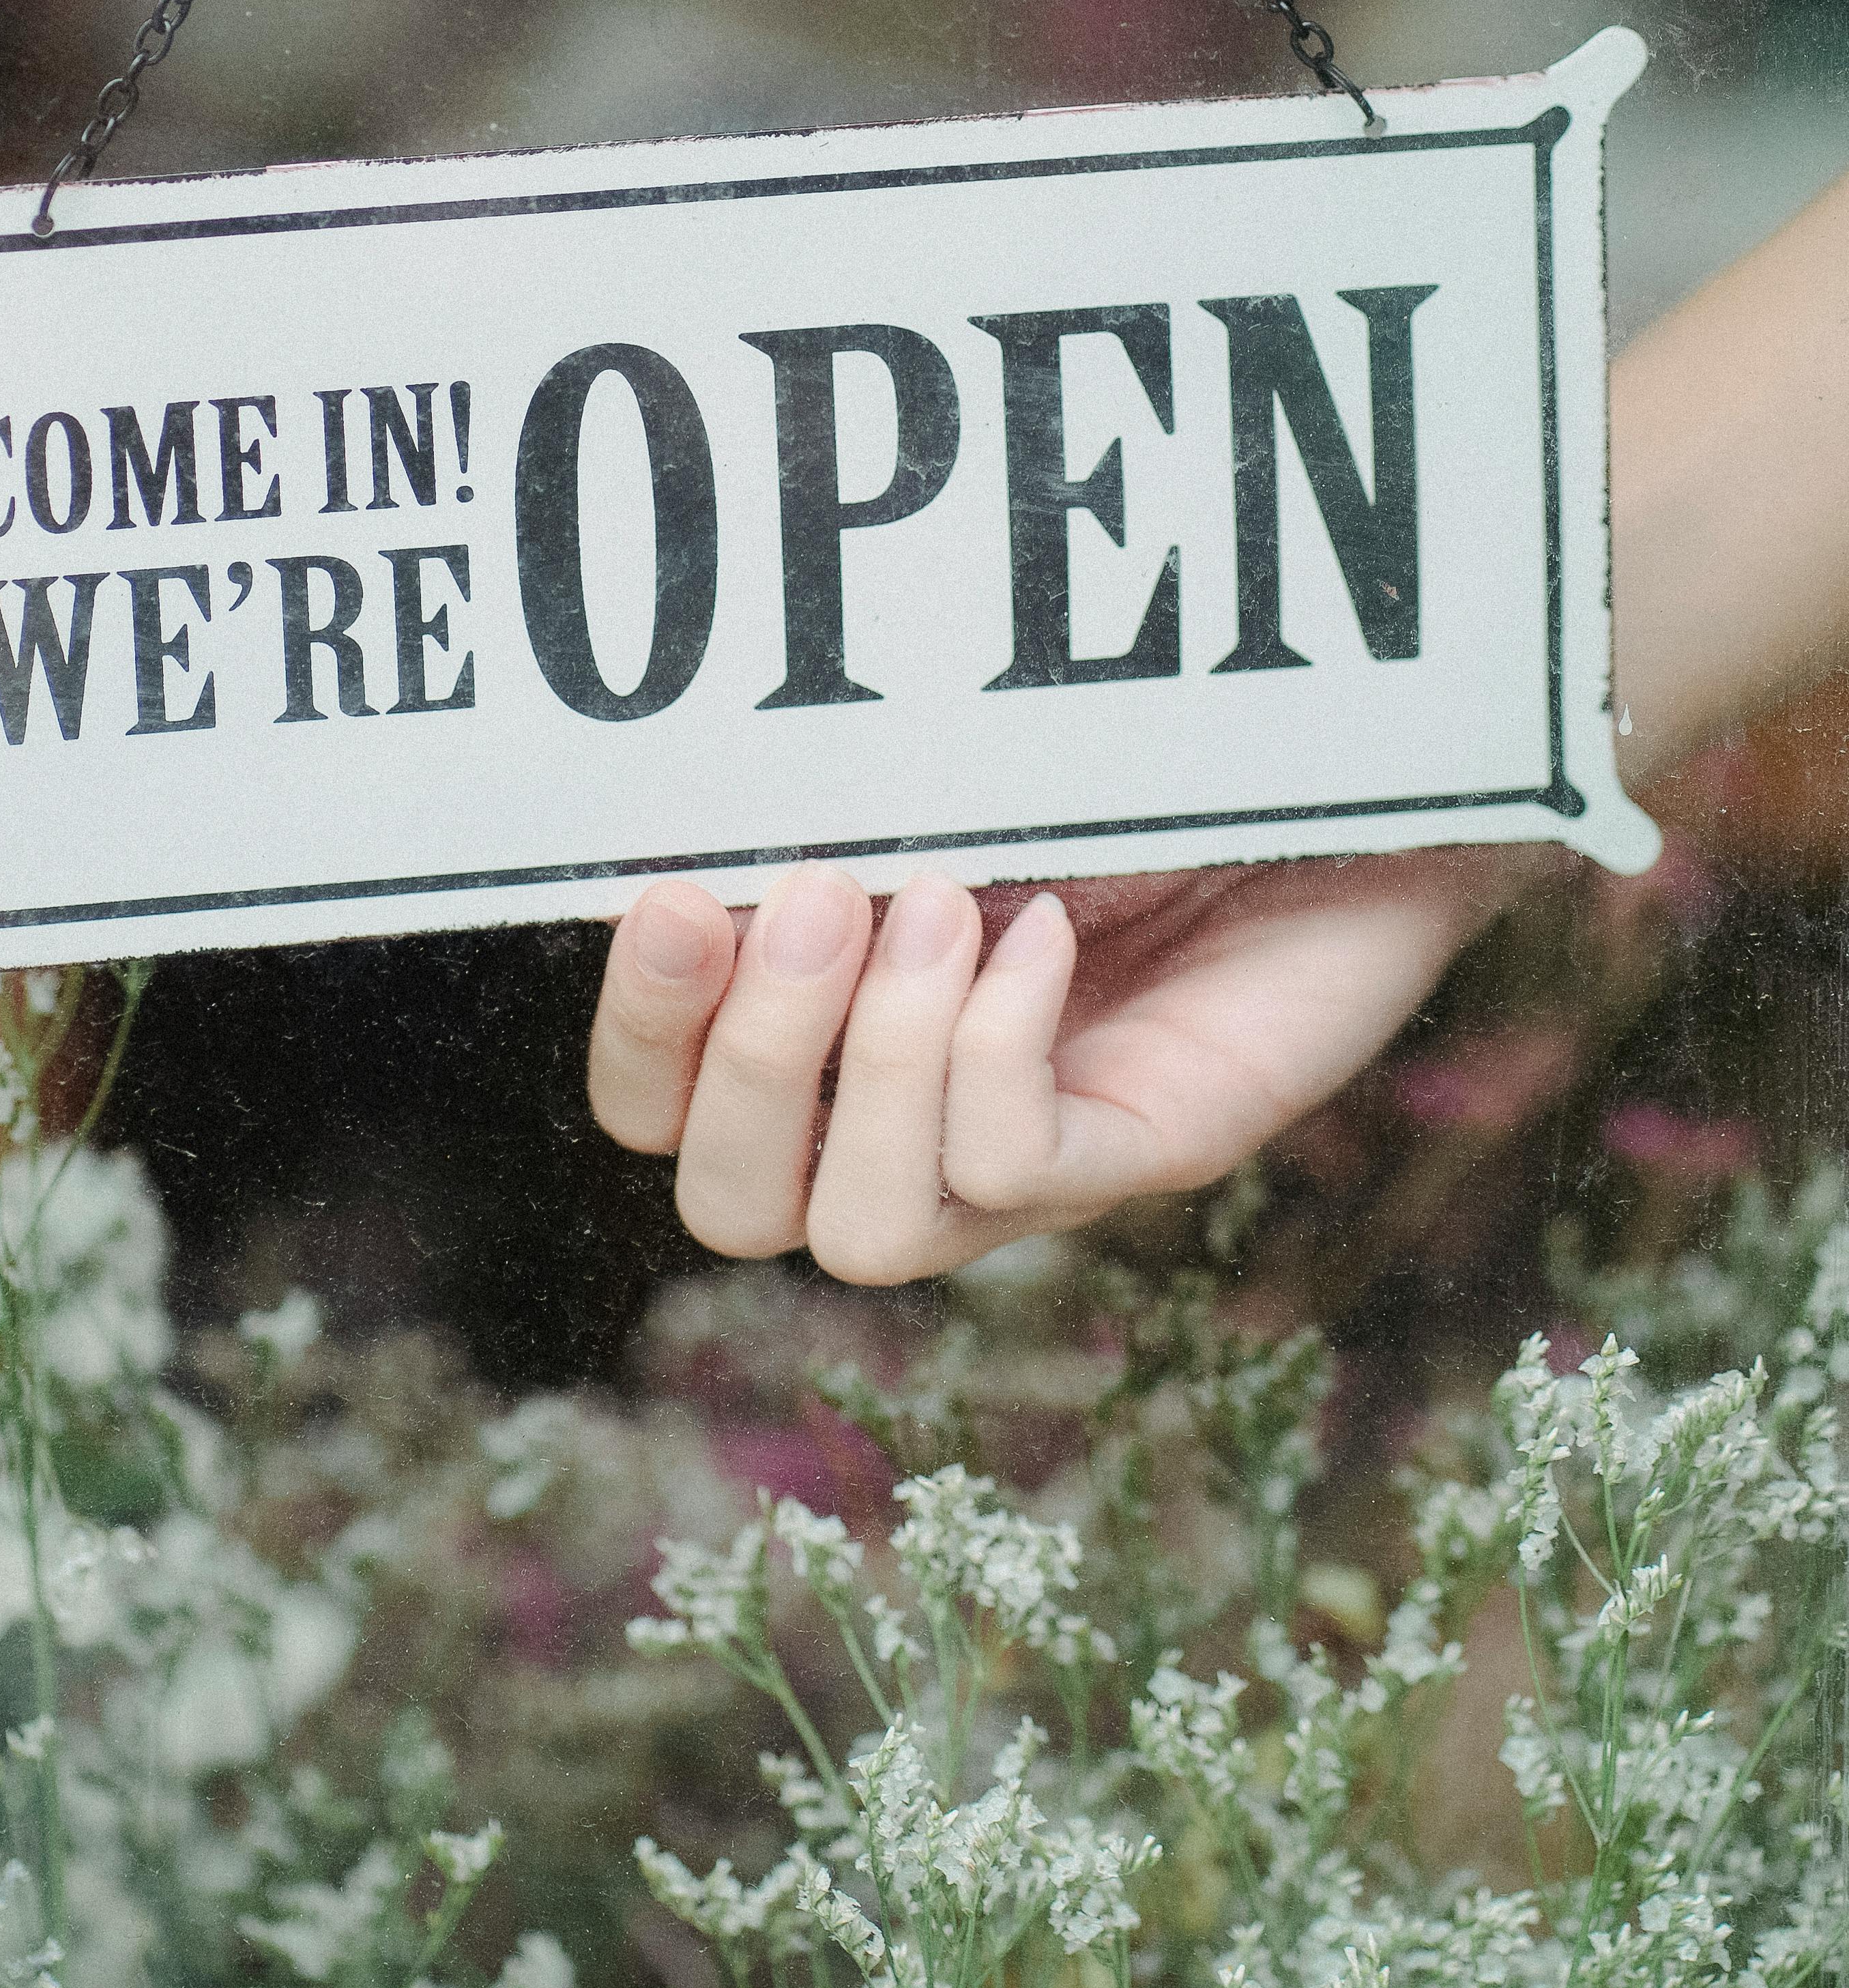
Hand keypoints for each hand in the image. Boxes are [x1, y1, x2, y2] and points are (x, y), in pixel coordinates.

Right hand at [587, 849, 1541, 1283]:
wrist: (1344, 758)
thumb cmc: (1126, 756)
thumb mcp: (934, 781)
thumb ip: (811, 827)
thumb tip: (683, 853)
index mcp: (832, 1032)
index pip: (663, 1114)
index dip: (643, 1036)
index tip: (679, 896)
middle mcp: (909, 1122)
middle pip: (732, 1206)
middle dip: (748, 1059)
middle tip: (819, 896)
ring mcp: (1029, 1158)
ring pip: (864, 1232)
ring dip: (876, 1064)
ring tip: (944, 907)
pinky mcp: (1143, 1152)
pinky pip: (1011, 1174)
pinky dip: (998, 1048)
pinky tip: (1042, 933)